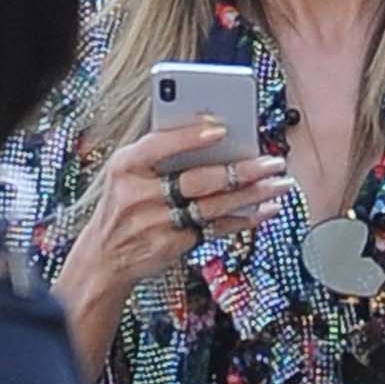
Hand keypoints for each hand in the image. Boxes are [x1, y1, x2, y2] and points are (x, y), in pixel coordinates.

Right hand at [74, 116, 291, 306]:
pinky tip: (263, 210)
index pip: (160, 145)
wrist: (106, 255)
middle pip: (197, 179)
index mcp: (126, 165)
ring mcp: (156, 223)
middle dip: (241, 169)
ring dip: (251, 195)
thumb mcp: (128, 172)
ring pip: (212, 206)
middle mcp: (139, 194)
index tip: (222, 128)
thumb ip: (162, 153)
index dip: (191, 136)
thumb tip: (216, 136)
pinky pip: (214, 229)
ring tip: (279, 184)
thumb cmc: (124, 204)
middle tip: (272, 162)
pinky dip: (242, 219)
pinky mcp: (172, 245)